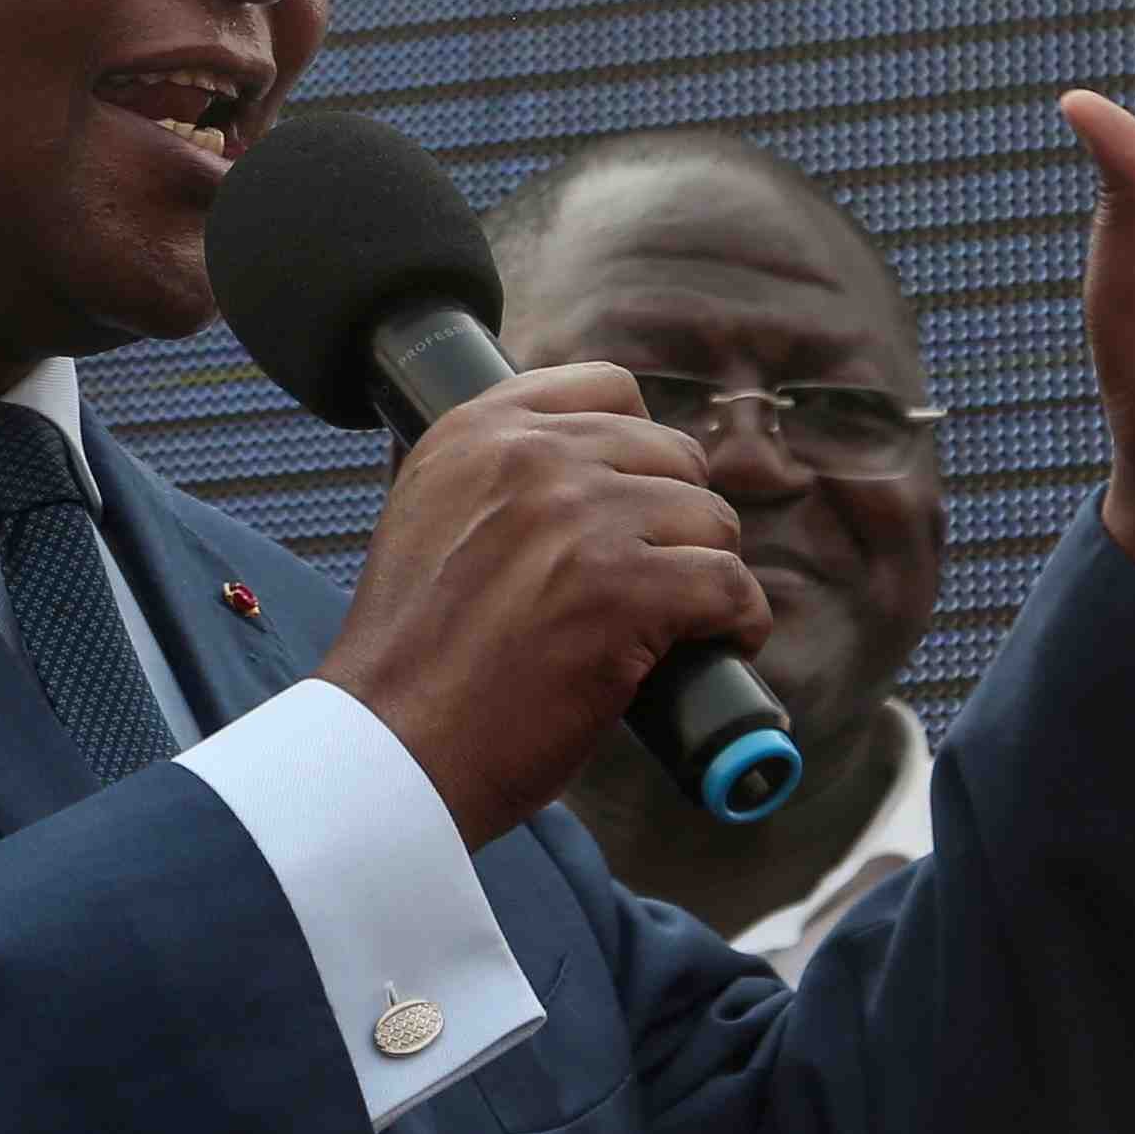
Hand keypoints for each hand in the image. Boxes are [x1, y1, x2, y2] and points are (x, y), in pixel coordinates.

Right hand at [320, 366, 772, 846]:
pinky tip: (725, 644)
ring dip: (710, 569)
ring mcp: (581, 519)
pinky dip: (740, 620)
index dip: (641, 445)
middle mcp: (532, 458)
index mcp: (479, 431)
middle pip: (671, 454)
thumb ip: (500, 475)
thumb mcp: (431, 515)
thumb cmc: (416, 655)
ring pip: (710, 518)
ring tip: (686, 618)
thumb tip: (596, 463)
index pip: (607, 387)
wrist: (393, 745)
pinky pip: (729, 583)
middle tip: (663, 574)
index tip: (641, 497)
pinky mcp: (625, 589)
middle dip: (678, 518)